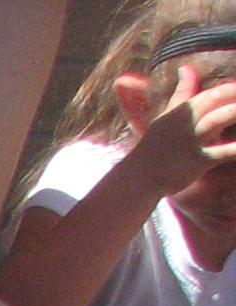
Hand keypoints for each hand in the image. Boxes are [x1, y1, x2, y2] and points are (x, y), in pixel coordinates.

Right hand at [131, 69, 235, 194]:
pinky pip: (225, 152)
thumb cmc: (154, 147)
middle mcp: (190, 119)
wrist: (138, 178)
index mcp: (185, 108)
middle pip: (220, 95)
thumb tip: (185, 67)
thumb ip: (182, 91)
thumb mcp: (166, 115)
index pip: (216, 91)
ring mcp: (195, 139)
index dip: (234, 88)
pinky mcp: (200, 160)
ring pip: (223, 116)